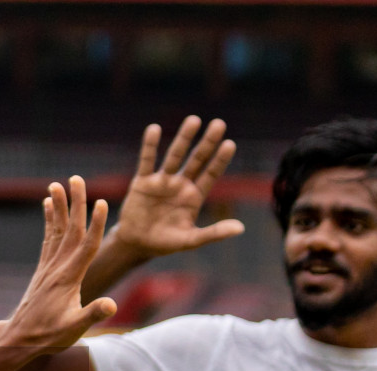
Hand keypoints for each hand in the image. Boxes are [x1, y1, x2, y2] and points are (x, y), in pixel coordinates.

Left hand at [2, 176, 117, 349]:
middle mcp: (57, 268)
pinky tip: (47, 205)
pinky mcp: (43, 270)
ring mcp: (48, 267)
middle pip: (70, 230)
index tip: (101, 202)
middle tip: (77, 178)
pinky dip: (48, 221)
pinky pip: (47, 239)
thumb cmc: (50, 336)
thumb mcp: (74, 328)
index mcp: (69, 278)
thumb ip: (93, 314)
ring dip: (58, 207)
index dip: (95, 224)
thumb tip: (111, 305)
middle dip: (75, 203)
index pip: (86, 246)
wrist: (20, 339)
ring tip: (57, 183)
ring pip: (56, 231)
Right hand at [110, 116, 243, 259]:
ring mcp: (162, 181)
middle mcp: (180, 184)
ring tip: (194, 120)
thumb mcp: (191, 240)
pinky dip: (149, 146)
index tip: (230, 144)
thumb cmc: (165, 243)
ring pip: (174, 156)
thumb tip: (240, 229)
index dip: (220, 160)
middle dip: (207, 142)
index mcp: (194, 196)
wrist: (136, 244)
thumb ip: (214, 233)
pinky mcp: (143, 181)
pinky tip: (154, 129)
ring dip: (184, 138)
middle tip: (219, 123)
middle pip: (197, 159)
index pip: (211, 174)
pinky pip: (147, 160)